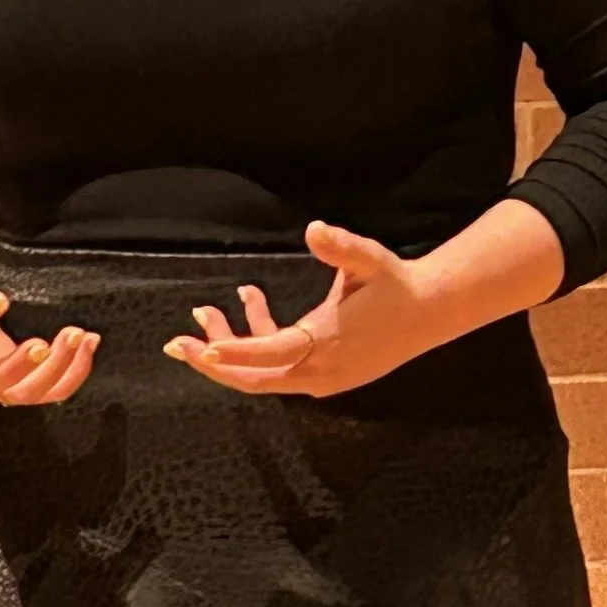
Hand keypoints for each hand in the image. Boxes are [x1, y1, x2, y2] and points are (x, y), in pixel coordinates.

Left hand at [162, 221, 442, 399]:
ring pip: (262, 373)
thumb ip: (341, 246)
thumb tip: (315, 229)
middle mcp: (319, 369)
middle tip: (176, 343)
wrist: (429, 312)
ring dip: (231, 346)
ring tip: (205, 311)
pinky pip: (278, 365)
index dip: (235, 351)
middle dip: (212, 362)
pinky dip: (257, 341)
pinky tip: (249, 301)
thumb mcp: (370, 260)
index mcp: (327, 343)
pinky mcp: (322, 375)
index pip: (270, 354)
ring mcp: (320, 378)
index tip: (201, 345)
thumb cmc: (396, 284)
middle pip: (253, 378)